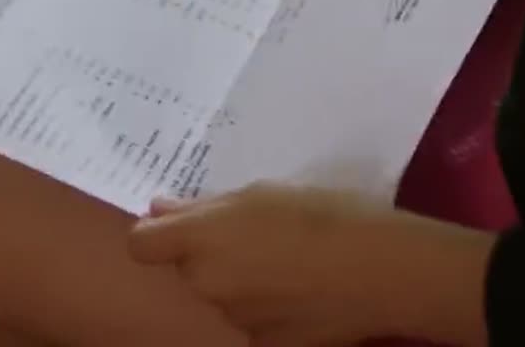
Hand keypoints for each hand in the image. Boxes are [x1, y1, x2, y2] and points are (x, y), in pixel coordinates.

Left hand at [128, 182, 494, 346]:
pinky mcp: (264, 345)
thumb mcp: (261, 193)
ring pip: (221, 295)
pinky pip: (251, 321)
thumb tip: (159, 209)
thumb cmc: (324, 214)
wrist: (382, 269)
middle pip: (188, 269)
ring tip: (290, 263)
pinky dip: (266, 309)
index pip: (142, 245)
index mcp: (200, 239)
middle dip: (209, 255)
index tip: (181, 225)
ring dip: (240, 282)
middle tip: (256, 236)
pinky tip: (301, 293)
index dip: (157, 234)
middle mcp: (207, 282)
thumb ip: (203, 206)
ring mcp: (235, 319)